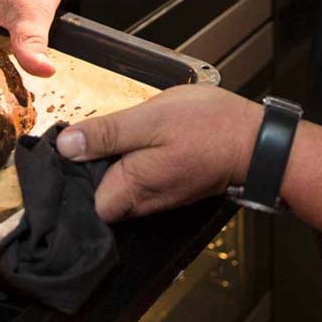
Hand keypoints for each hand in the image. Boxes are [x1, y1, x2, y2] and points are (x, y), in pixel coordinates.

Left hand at [56, 85, 262, 220]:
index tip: (67, 143)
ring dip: (109, 159)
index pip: (78, 198)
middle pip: (94, 191)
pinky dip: (130, 160)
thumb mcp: (150, 119)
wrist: (255, 141)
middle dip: (87, 163)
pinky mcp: (166, 188)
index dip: (68, 171)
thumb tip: (66, 145)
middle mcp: (139, 203)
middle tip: (90, 129)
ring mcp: (154, 198)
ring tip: (113, 131)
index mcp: (128, 189)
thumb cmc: (209, 127)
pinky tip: (136, 138)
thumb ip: (106, 134)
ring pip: (114, 183)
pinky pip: (135, 178)